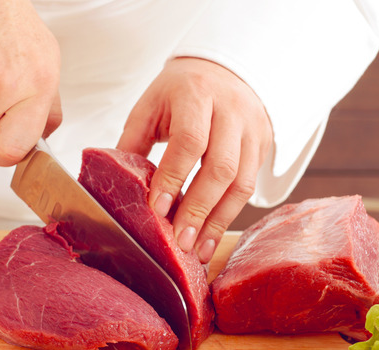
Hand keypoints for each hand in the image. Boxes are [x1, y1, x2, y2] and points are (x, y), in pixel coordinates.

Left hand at [116, 57, 272, 263]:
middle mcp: (231, 110)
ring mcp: (252, 129)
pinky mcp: (263, 146)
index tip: (157, 208)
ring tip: (197, 249)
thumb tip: (114, 184)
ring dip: (218, 221)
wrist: (226, 71)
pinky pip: (250, 186)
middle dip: (198, 208)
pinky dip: (229, 215)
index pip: (189, 140)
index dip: (174, 176)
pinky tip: (211, 236)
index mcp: (196, 94)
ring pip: (241, 182)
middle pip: (221, 167)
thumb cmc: (181, 92)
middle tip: (180, 241)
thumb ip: (133, 142)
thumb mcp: (151, 106)